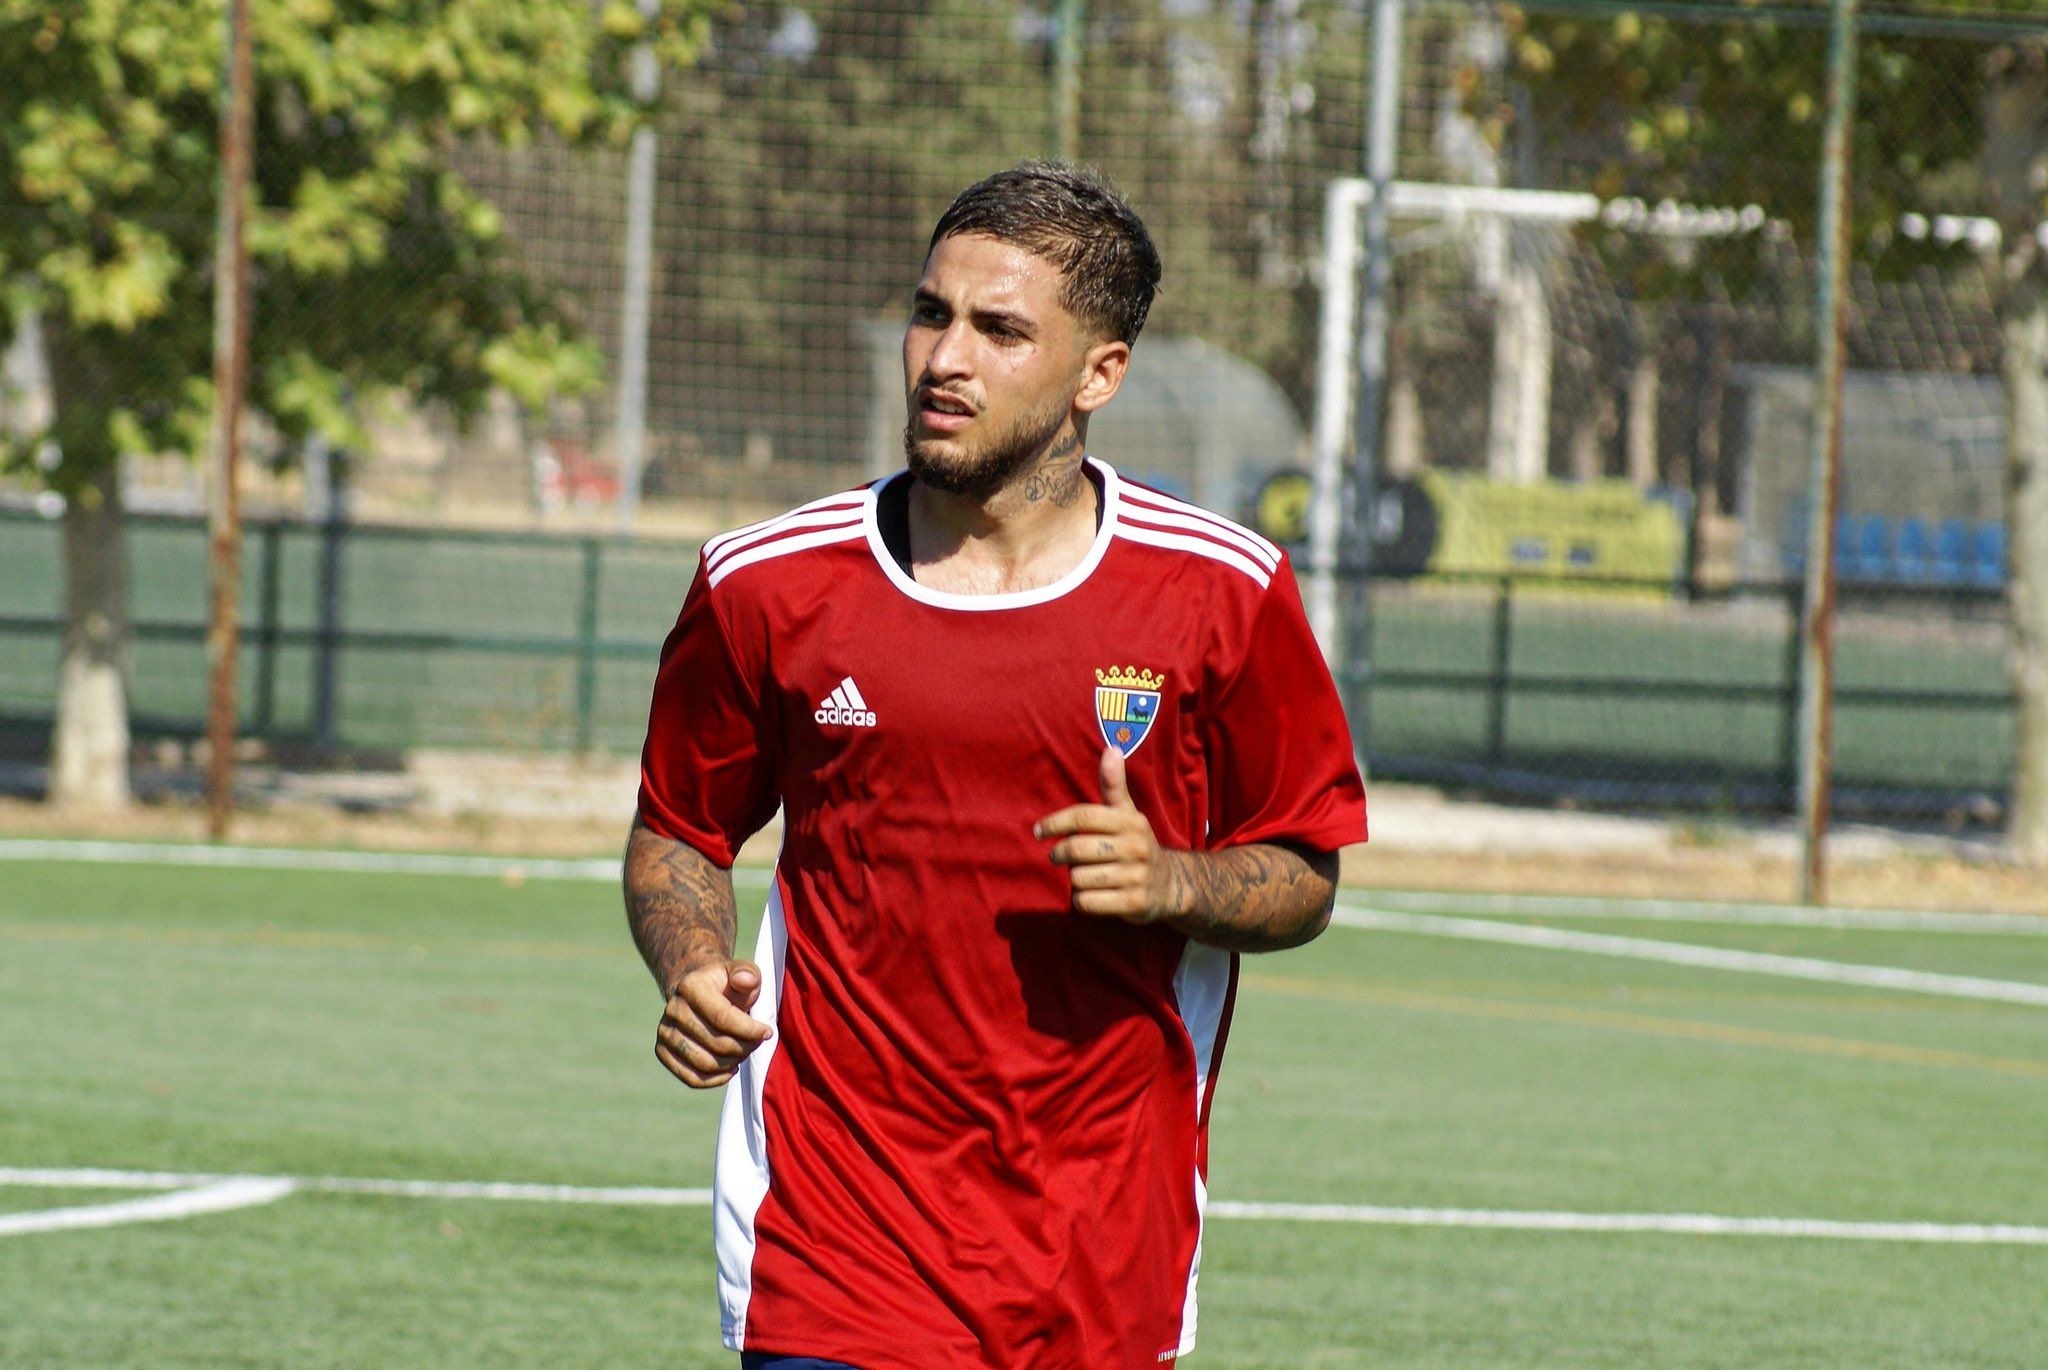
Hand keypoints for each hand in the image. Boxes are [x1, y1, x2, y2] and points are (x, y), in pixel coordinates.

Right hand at [654, 958, 771, 1087]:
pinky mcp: (663, 1051)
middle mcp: (673, 1009)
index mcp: (691, 986)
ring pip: (705, 1064)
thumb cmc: (727, 984)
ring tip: (744, 1051)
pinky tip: (731, 1068)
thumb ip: (748, 973)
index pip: (722, 1017)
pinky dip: (716, 1079)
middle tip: (757, 1042)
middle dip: (744, 1047)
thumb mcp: (742, 971)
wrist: (698, 992)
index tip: (767, 1032)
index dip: (749, 1030)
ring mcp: (665, 1032)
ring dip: (732, 1063)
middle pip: (716, 1043)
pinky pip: (692, 1078)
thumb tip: (745, 980)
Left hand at [1034, 745, 1182, 923]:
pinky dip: (1082, 900)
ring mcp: (1135, 876)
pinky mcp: (1133, 903)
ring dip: (1074, 879)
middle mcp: (1135, 846)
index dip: (1056, 823)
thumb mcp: (1127, 814)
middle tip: (1058, 856)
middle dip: (1060, 854)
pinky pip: (1087, 902)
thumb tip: (1112, 749)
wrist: (1170, 885)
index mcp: (1129, 821)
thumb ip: (1114, 785)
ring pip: (1079, 878)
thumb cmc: (1135, 844)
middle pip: (1077, 849)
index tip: (1039, 831)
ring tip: (1085, 875)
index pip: (1083, 817)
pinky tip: (1093, 894)